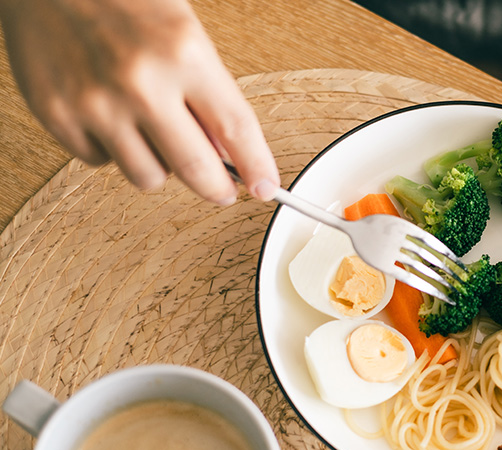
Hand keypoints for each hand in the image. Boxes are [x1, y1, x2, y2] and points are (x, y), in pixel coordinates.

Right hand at [0, 0, 278, 202]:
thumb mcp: (183, 30)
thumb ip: (207, 91)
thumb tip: (226, 150)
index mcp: (184, 53)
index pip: (236, 129)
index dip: (257, 167)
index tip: (265, 188)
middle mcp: (141, 83)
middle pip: (197, 170)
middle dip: (218, 188)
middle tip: (223, 190)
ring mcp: (96, 103)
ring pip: (148, 177)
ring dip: (160, 164)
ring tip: (154, 131)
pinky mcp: (57, 115)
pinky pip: (100, 161)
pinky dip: (111, 148)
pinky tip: (111, 116)